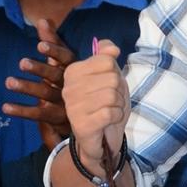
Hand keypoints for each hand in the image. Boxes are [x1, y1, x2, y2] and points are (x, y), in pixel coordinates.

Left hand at [2, 19, 75, 150]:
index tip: (39, 45)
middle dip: (39, 69)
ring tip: (8, 82)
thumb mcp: (63, 61)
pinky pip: (38, 114)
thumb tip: (42, 20)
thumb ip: (53, 41)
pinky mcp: (57, 117)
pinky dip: (21, 111)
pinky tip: (5, 107)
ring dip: (26, 88)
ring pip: (45, 93)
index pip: (66, 58)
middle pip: (55, 75)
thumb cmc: (71, 80)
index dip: (54, 51)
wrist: (88, 113)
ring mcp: (65, 102)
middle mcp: (72, 84)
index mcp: (74, 68)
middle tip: (22, 62)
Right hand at [61, 38, 128, 168]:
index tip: (107, 85)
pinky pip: (110, 113)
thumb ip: (107, 57)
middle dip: (118, 91)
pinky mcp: (81, 124)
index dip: (115, 74)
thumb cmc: (105, 104)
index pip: (107, 61)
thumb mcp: (109, 76)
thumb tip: (112, 48)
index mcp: (73, 71)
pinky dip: (116, 117)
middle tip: (110, 102)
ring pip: (112, 95)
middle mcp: (68, 87)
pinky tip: (108, 121)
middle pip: (112, 78)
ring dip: (118, 105)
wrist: (101, 138)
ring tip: (109, 111)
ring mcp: (72, 106)